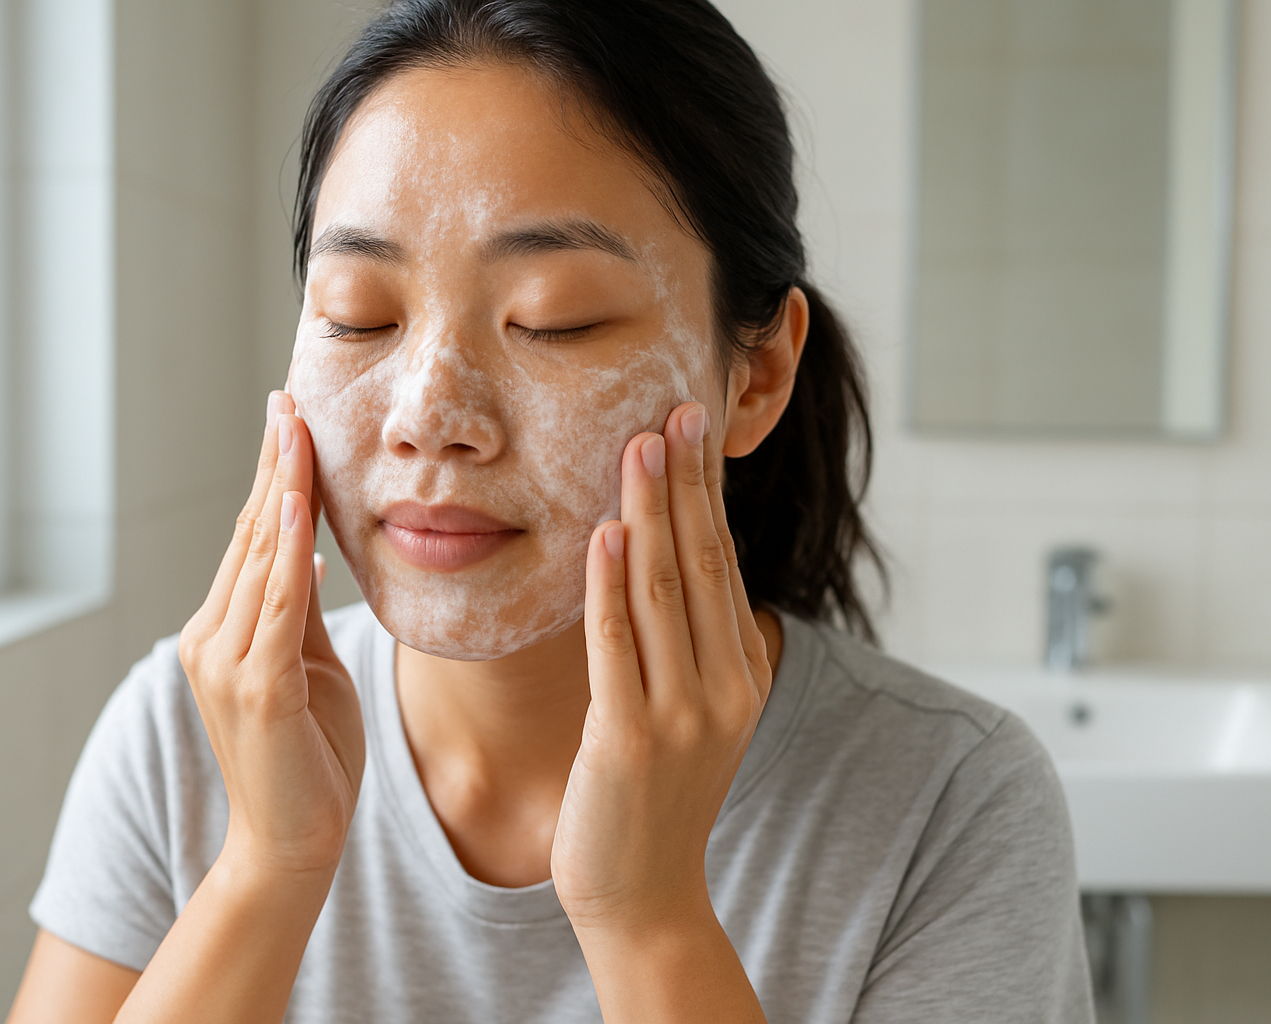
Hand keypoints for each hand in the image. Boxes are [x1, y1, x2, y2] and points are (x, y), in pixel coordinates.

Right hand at [177, 391, 364, 881]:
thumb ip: (299, 609)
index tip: (286, 418)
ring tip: (295, 429)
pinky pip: (277, 606)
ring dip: (281, 490)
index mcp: (224, 631)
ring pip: (260, 559)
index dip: (271, 477)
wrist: (294, 844)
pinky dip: (288, 553)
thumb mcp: (306, 667)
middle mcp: (212, 638)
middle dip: (274, 465)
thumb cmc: (310, 757)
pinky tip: (297, 506)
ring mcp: (227, 663)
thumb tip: (312, 547)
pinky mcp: (256, 689)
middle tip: (288, 400)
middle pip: (251, 535)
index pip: (253, 539)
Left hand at [551, 401, 770, 933]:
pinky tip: (602, 532)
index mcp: (742, 671)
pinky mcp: (632, 738)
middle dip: (686, 482)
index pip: (722, 562)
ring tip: (639, 446)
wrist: (644, 895)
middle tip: (673, 410)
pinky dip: (610, 584)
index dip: (707, 493)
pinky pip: (618, 644)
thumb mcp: (694, 713)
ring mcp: (683, 712)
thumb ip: (690, 645)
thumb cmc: (654, 797)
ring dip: (650, 511)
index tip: (693, 430)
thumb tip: (667, 563)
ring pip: (664, 589)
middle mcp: (725, 685)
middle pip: (702, 562)